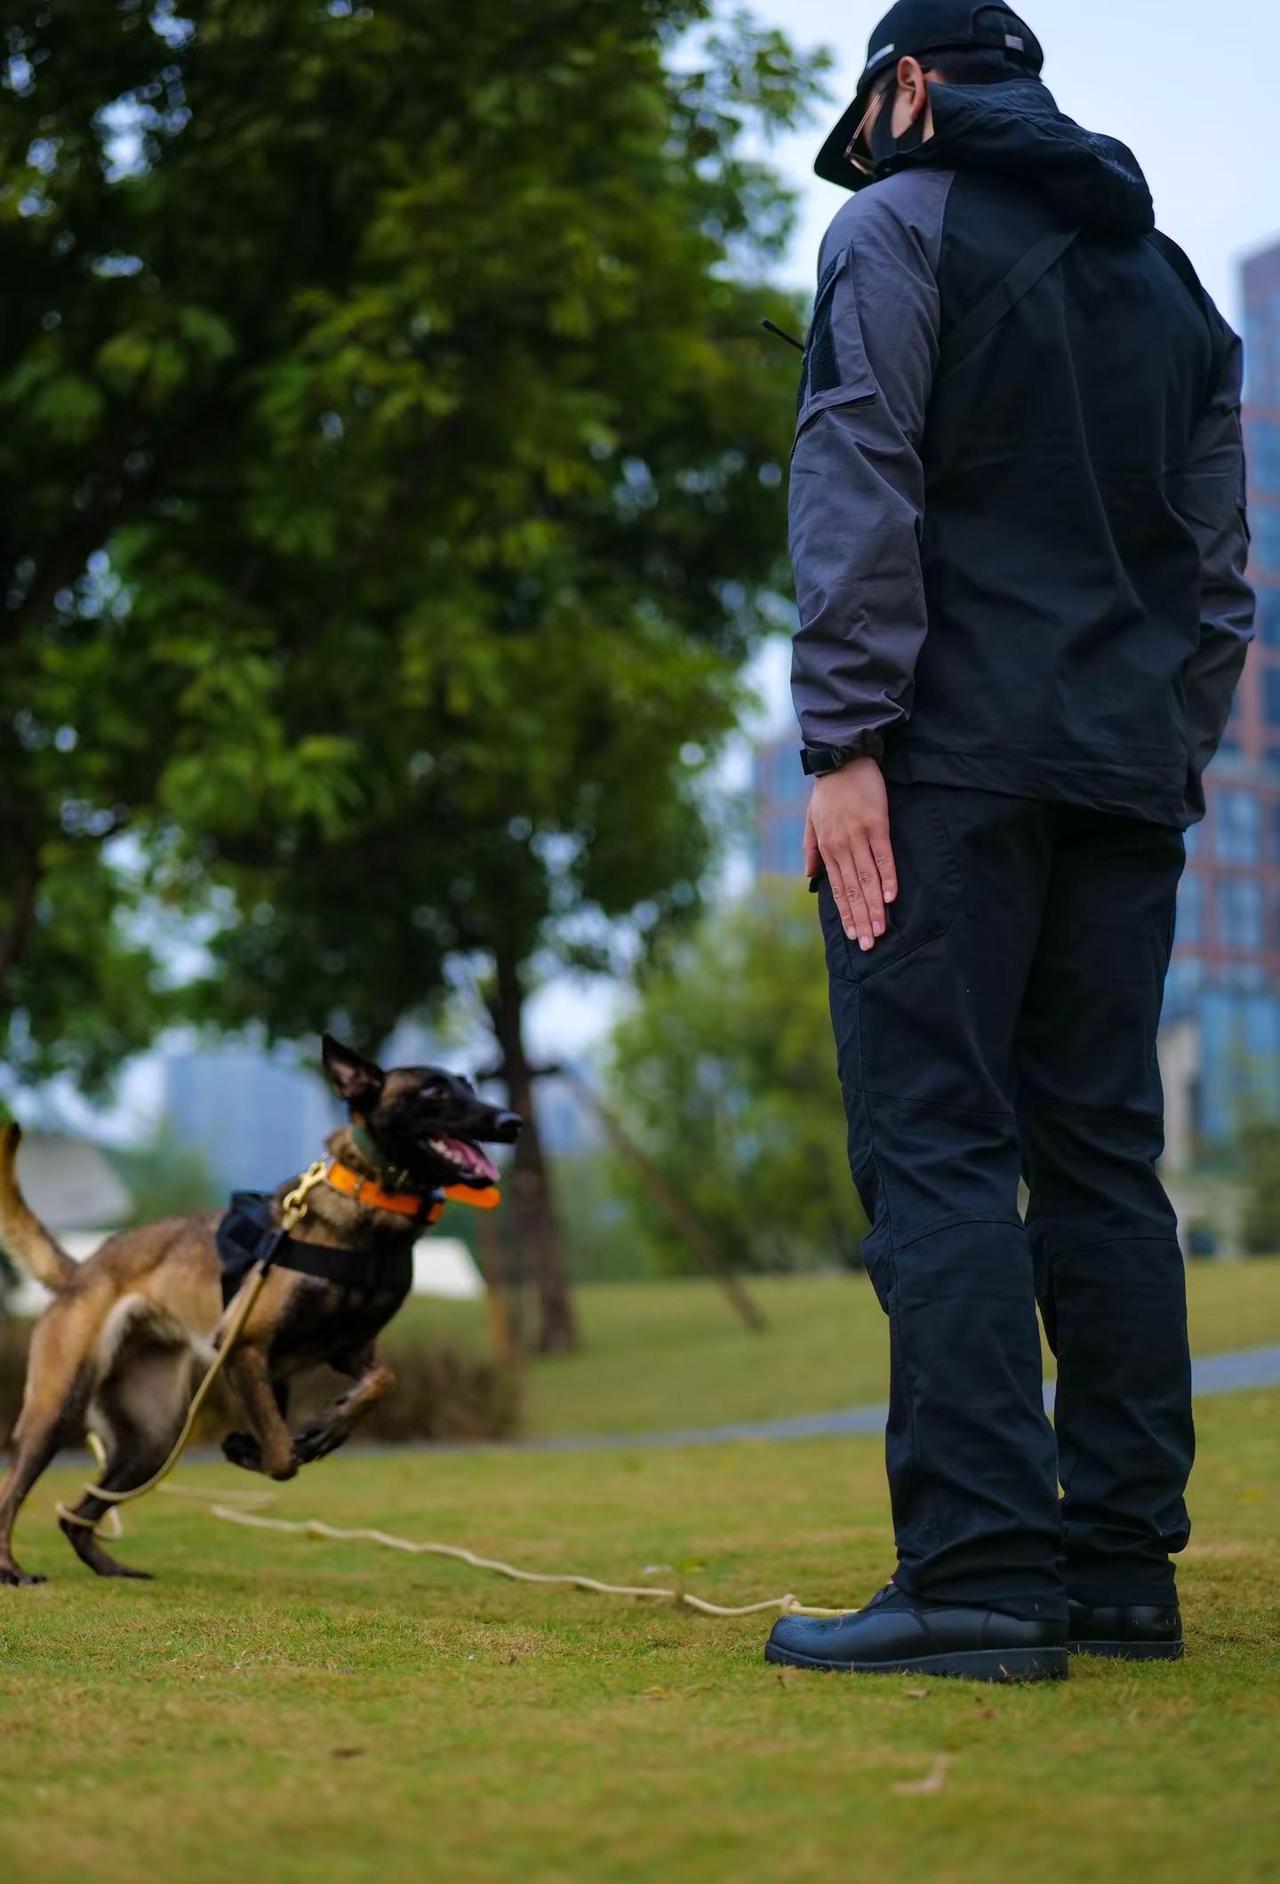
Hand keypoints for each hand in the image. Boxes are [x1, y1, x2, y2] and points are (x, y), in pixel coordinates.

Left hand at [805, 759, 897, 951]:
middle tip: (869, 945)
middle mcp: (840, 846)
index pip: (837, 889)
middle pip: (852, 890)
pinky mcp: (876, 824)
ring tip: (881, 929)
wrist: (842, 756)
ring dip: (874, 906)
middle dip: (861, 919)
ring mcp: (859, 836)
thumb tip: (810, 877)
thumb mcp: (811, 820)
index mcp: (826, 847)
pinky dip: (888, 877)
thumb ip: (811, 849)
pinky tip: (892, 897)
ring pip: (867, 879)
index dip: (846, 914)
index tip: (854, 937)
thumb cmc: (828, 790)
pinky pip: (883, 856)